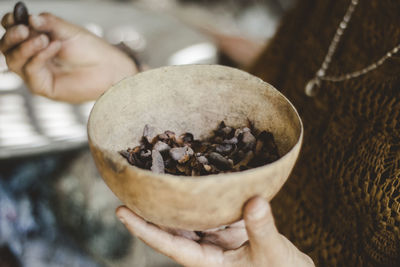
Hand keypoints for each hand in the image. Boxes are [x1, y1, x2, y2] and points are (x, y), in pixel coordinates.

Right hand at [0, 12, 137, 101]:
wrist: (107, 69)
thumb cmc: (90, 49)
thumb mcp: (68, 31)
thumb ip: (49, 23)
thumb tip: (30, 18)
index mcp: (35, 38)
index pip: (12, 30)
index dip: (10, 22)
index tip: (18, 18)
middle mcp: (31, 55)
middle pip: (6, 46)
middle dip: (12, 36)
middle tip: (24, 29)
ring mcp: (35, 72)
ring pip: (13, 60)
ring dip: (25, 47)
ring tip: (45, 39)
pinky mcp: (42, 86)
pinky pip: (30, 70)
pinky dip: (39, 56)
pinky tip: (54, 47)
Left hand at [116, 197, 314, 266]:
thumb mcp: (273, 254)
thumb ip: (262, 228)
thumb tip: (254, 200)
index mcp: (208, 262)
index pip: (170, 246)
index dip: (144, 229)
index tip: (121, 212)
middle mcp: (207, 249)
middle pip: (171, 229)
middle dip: (150, 210)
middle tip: (131, 186)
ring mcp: (216, 238)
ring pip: (188, 219)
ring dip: (173, 202)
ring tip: (156, 177)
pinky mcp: (229, 228)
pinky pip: (209, 211)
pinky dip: (201, 196)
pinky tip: (194, 178)